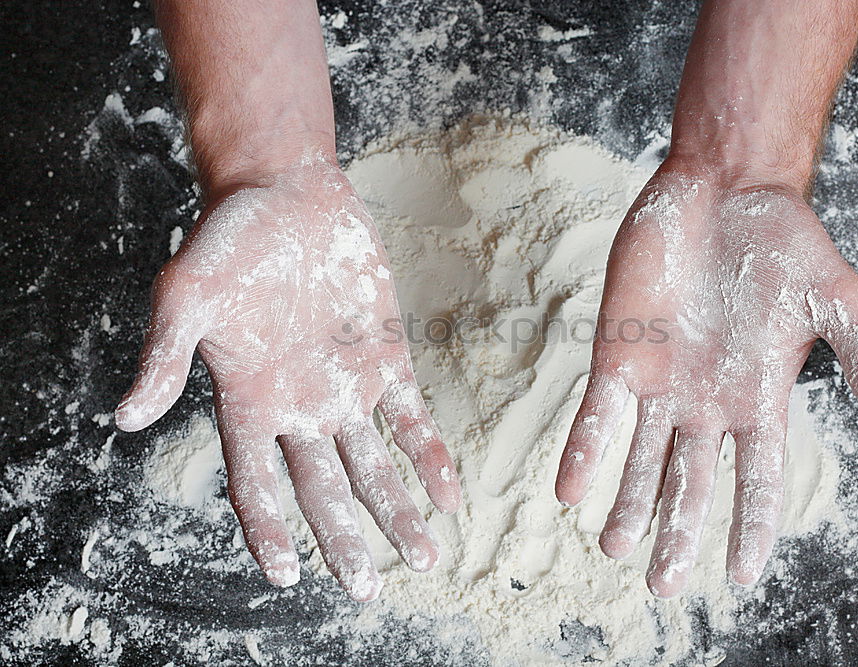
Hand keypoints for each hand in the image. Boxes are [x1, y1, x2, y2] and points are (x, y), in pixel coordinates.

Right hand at [116, 155, 460, 600]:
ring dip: (398, 510)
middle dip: (347, 539)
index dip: (268, 529)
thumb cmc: (228, 240)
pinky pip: (411, 418)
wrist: (287, 193)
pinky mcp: (386, 358)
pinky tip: (450, 492)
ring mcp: (346, 386)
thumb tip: (123, 418)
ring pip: (374, 465)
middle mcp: (299, 407)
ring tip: (426, 554)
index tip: (288, 574)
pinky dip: (430, 455)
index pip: (255, 483)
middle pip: (324, 490)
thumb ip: (164, 355)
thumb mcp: (187, 293)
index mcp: (249, 401)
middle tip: (370, 590)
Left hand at [555, 163, 857, 596]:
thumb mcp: (837, 303)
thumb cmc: (788, 244)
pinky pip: (598, 411)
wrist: (728, 191)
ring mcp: (659, 380)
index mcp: (758, 399)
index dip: (750, 528)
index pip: (756, 480)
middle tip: (660, 585)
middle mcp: (705, 402)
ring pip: (639, 458)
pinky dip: (585, 449)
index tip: (739, 577)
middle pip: (690, 482)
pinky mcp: (620, 352)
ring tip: (612, 548)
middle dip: (676, 532)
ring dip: (627, 504)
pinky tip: (569, 488)